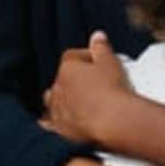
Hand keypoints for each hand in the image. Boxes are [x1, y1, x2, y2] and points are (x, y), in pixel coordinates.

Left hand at [44, 31, 134, 146]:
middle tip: (91, 85)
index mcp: (68, 68)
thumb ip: (102, 48)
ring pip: (52, 101)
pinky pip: (50, 124)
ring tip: (77, 104)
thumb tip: (97, 36)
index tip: (98, 63)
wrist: (114, 121)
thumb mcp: (111, 62)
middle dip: (73, 81)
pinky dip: (52, 122)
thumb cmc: (113, 90)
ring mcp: (57, 109)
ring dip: (62, 100)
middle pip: (61, 79)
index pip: (72, 57)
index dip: (85, 58)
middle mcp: (58, 88)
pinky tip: (56, 124)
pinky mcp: (60, 129)